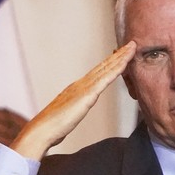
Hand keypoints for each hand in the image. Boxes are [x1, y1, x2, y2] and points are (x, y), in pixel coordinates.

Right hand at [11, 41, 136, 159]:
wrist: (42, 130)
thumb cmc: (52, 127)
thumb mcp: (67, 116)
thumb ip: (72, 110)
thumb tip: (72, 111)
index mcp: (76, 89)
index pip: (97, 73)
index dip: (110, 63)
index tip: (120, 55)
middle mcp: (80, 84)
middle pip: (103, 67)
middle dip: (118, 55)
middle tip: (131, 44)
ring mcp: (84, 88)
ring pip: (106, 69)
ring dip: (120, 57)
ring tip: (132, 47)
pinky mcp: (87, 95)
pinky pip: (105, 79)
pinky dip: (116, 69)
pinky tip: (125, 62)